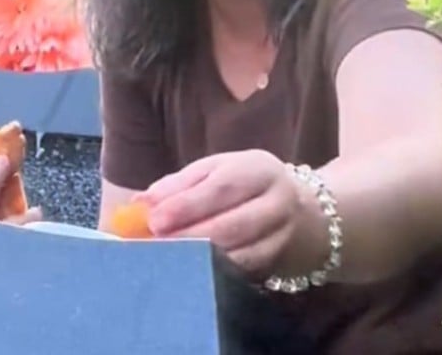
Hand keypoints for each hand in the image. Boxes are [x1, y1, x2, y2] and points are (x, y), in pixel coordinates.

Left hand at [136, 150, 304, 276]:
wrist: (302, 209)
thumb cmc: (242, 185)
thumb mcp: (213, 171)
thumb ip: (177, 185)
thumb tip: (140, 203)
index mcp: (256, 169)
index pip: (221, 187)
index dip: (186, 205)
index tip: (154, 221)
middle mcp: (278, 200)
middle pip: (234, 224)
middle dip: (191, 237)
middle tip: (157, 244)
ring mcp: (284, 234)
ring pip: (243, 253)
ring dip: (203, 259)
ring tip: (170, 259)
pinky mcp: (281, 261)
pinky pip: (248, 271)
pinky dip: (219, 272)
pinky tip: (194, 271)